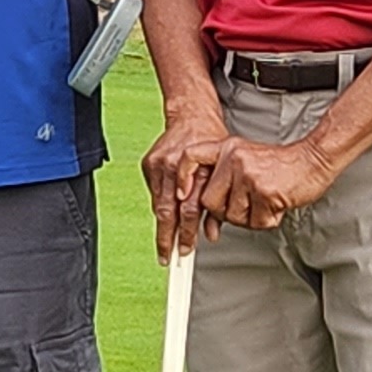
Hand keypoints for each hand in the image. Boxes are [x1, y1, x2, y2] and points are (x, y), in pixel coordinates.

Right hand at [142, 107, 230, 256]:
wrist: (192, 115)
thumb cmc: (211, 142)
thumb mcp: (222, 171)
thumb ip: (216, 204)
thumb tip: (211, 233)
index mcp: (197, 171)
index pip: (189, 211)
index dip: (186, 234)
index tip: (184, 252)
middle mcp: (176, 168)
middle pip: (169, 212)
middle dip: (168, 238)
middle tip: (167, 257)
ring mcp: (160, 165)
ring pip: (159, 204)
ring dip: (164, 224)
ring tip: (166, 242)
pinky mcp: (149, 163)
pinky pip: (154, 192)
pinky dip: (160, 204)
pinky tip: (167, 213)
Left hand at [196, 131, 336, 231]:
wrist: (313, 160)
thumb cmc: (280, 165)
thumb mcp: (245, 159)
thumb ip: (223, 179)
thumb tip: (205, 212)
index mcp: (226, 148)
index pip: (191, 156)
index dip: (182, 177)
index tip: (182, 194)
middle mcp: (234, 158)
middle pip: (209, 202)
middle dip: (226, 212)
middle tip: (247, 204)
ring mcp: (248, 174)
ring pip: (231, 216)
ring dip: (249, 217)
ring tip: (263, 201)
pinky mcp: (265, 191)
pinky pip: (254, 222)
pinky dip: (266, 220)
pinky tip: (275, 204)